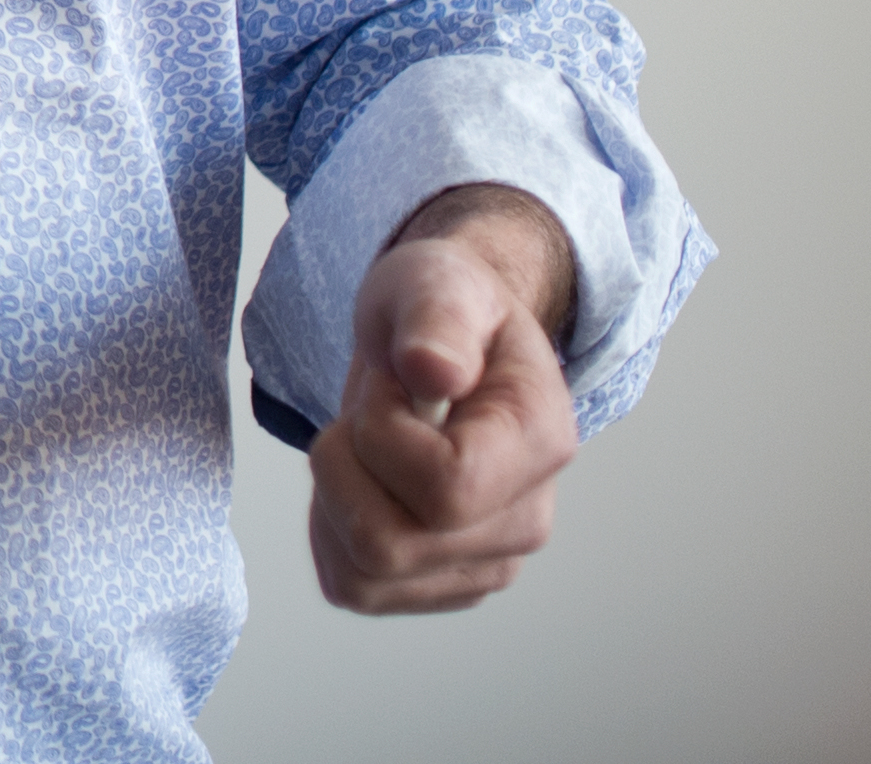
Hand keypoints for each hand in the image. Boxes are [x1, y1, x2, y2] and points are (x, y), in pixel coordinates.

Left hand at [307, 183, 578, 615]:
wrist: (438, 347)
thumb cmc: (440, 311)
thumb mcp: (435, 283)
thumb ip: (437, 320)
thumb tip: (433, 373)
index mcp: (541, 443)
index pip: (447, 486)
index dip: (383, 434)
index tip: (390, 384)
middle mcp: (525, 521)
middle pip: (390, 542)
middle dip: (344, 465)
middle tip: (367, 413)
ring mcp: (486, 563)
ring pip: (366, 574)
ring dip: (332, 499)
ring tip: (364, 447)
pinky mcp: (441, 584)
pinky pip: (356, 588)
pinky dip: (329, 534)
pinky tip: (356, 484)